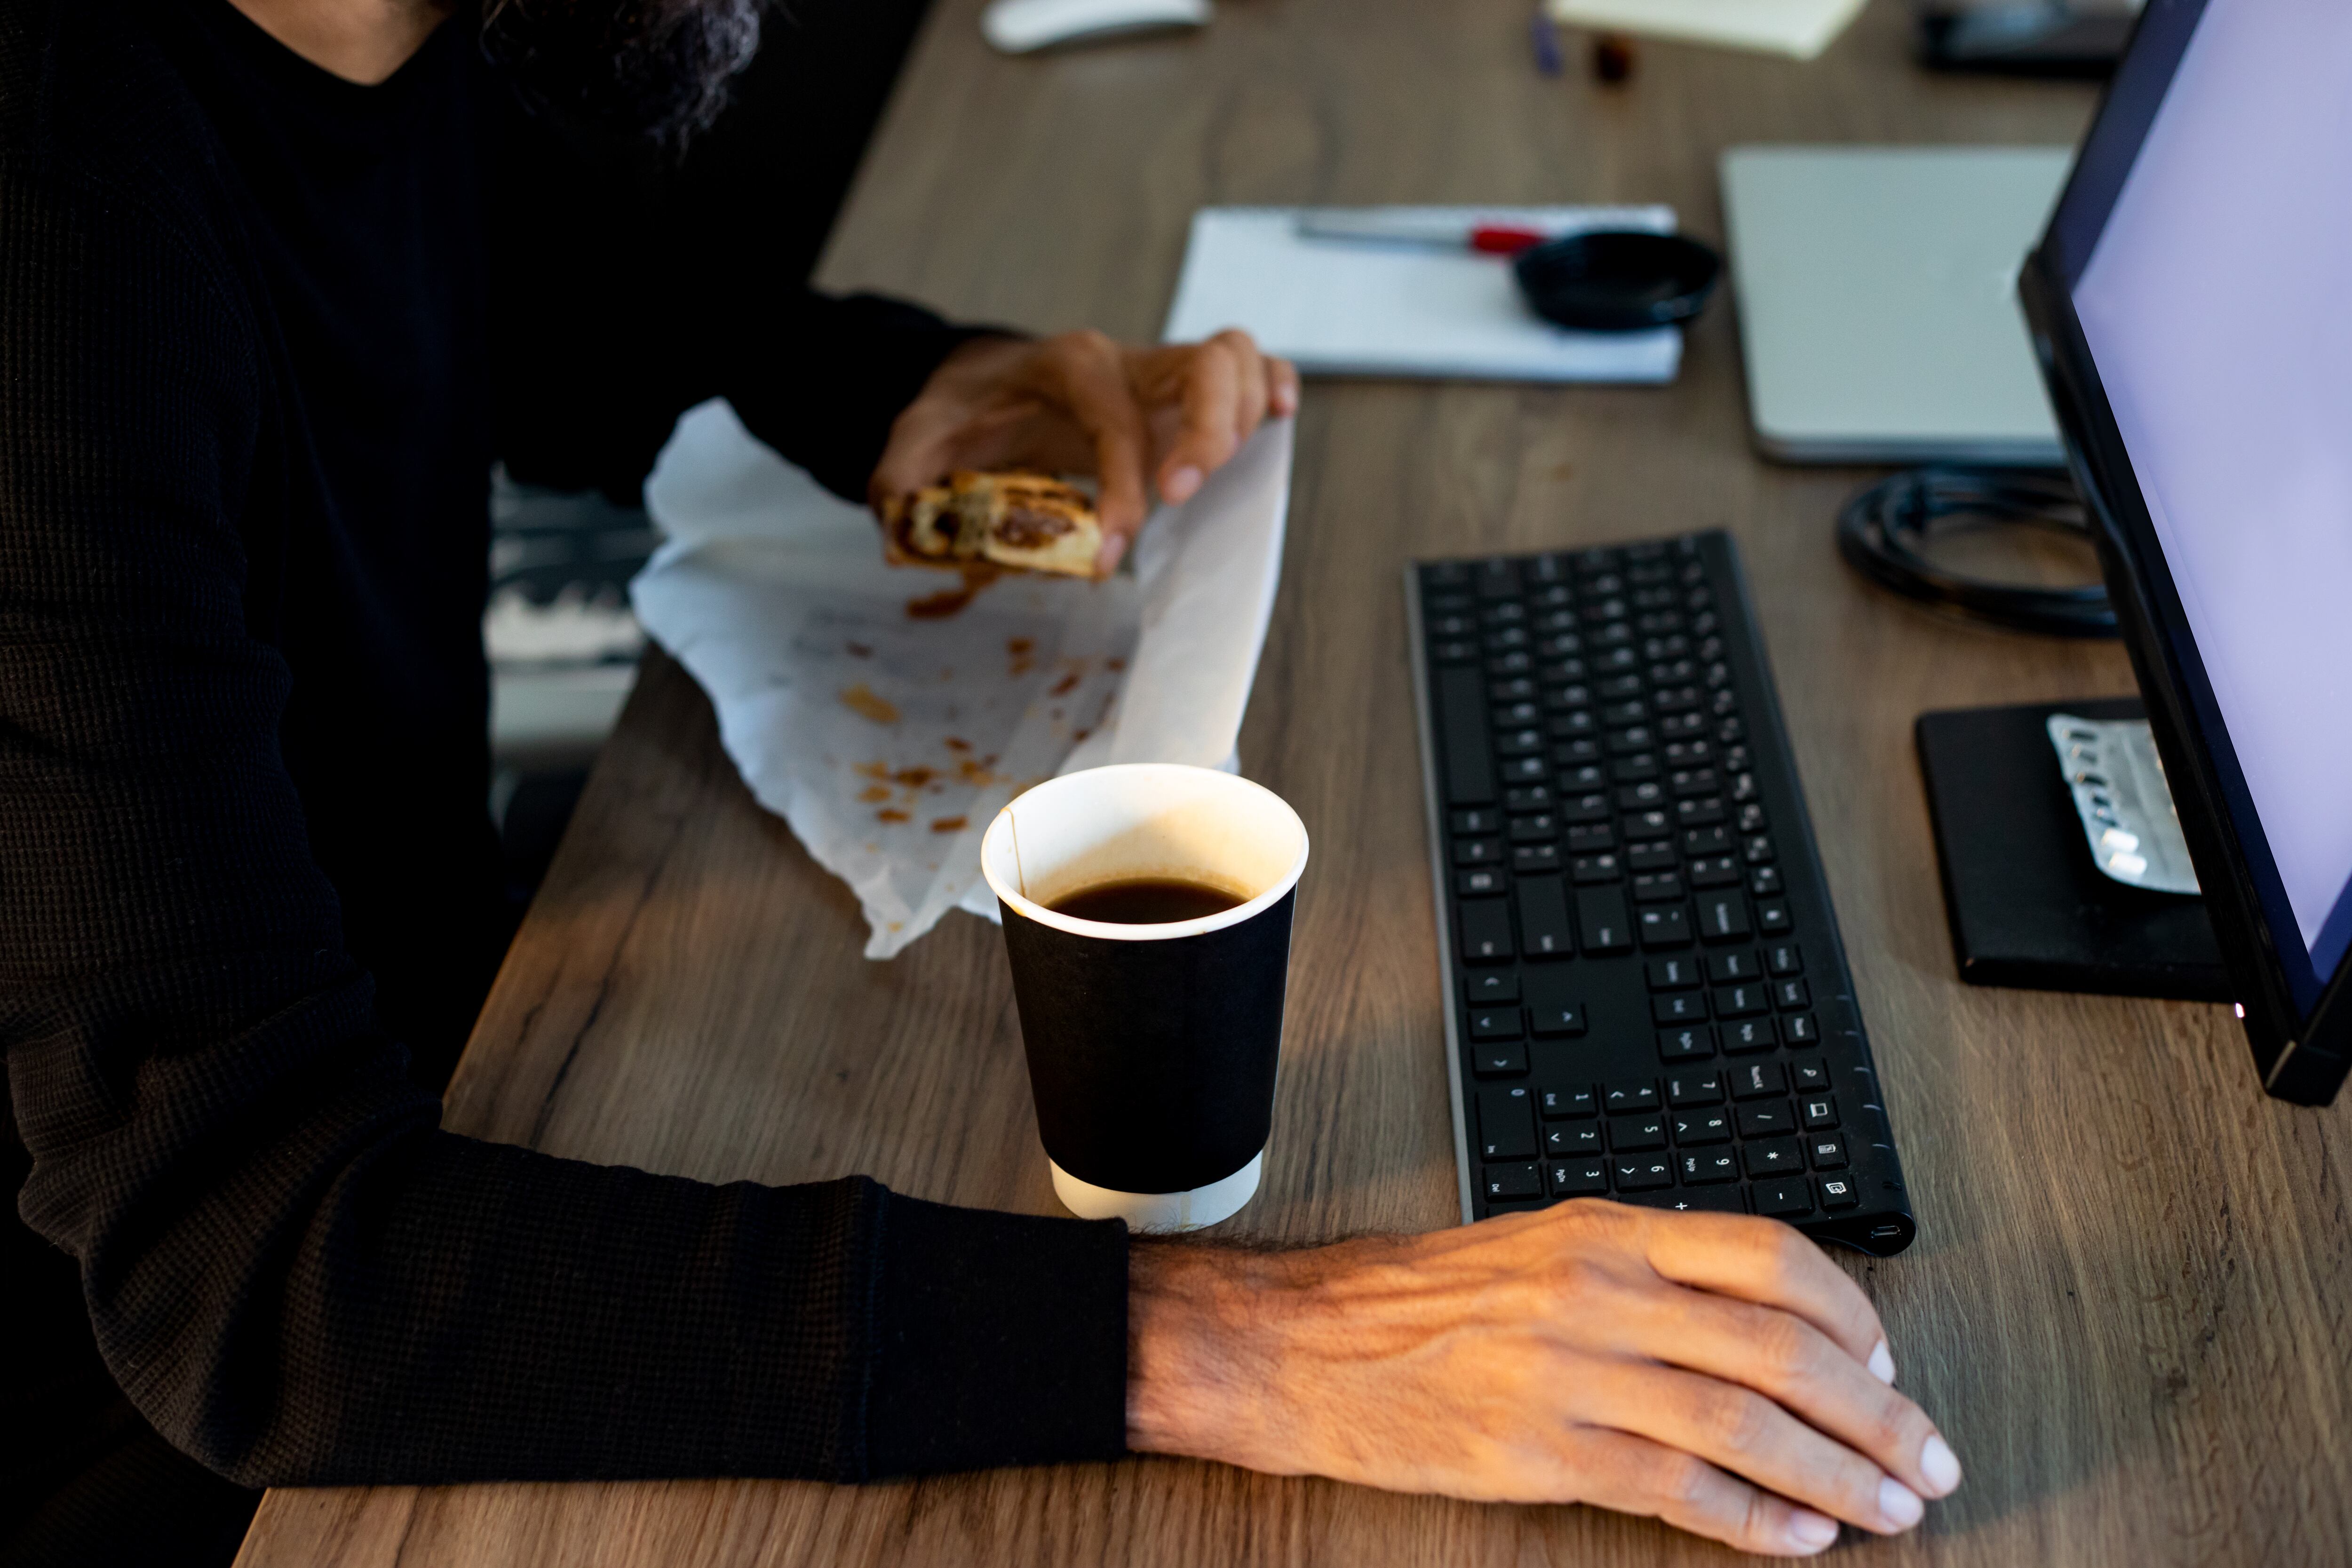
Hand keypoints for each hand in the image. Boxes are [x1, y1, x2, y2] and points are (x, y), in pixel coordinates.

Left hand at [870, 329, 1299, 575]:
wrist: (983, 381)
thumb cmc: (963, 413)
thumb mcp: (917, 439)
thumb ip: (902, 476)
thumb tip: (900, 515)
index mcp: (1068, 367)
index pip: (1113, 422)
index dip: (1121, 490)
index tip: (1110, 554)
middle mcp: (1124, 359)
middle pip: (1201, 364)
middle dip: (1206, 431)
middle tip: (1182, 494)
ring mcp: (1158, 371)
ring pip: (1233, 359)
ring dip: (1243, 416)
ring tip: (1216, 474)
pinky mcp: (1180, 390)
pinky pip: (1247, 368)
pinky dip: (1272, 388)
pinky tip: (1278, 421)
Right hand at [1128, 1200, 1961, 1555]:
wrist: (1309, 1344)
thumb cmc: (1422, 1300)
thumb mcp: (1543, 1248)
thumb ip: (1646, 1268)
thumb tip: (1763, 1313)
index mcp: (1606, 1231)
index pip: (1770, 1256)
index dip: (1850, 1313)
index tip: (1887, 1361)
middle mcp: (1600, 1292)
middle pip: (1782, 1348)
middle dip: (1876, 1412)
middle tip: (1927, 1456)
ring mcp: (1573, 1373)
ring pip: (1746, 1424)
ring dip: (1837, 1474)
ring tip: (1886, 1509)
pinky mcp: (1543, 1453)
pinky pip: (1679, 1490)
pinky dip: (1754, 1520)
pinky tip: (1796, 1538)